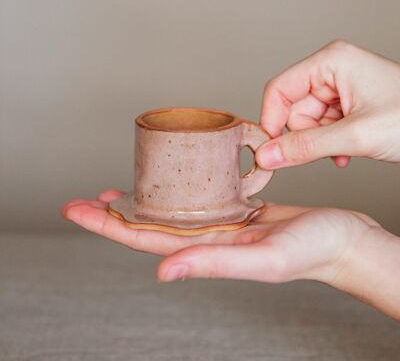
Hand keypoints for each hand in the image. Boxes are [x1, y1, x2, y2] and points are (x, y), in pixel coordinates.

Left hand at [62, 189, 372, 283]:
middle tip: (85, 197)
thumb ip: (215, 264)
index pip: (145, 239)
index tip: (77, 209)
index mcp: (207, 251)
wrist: (341, 238)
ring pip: (170, 213)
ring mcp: (220, 224)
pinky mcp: (236, 209)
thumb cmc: (313, 250)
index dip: (109, 226)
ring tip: (116, 189)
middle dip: (114, 214)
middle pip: (149, 226)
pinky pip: (197, 200)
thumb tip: (161, 272)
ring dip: (141, 202)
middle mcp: (208, 239)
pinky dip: (175, 191)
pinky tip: (168, 181)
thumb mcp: (264, 259)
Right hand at [256, 40, 399, 168]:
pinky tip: (348, 151)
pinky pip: (319, 129)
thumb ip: (305, 147)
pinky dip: (329, 145)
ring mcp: (339, 89)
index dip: (271, 121)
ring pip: (305, 124)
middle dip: (306, 135)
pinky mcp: (345, 106)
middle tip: (329, 148)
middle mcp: (331, 71)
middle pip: (292, 110)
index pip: (278, 90)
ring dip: (320, 143)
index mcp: (331, 62)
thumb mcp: (356, 135)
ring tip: (347, 148)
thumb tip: (267, 155)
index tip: (270, 150)